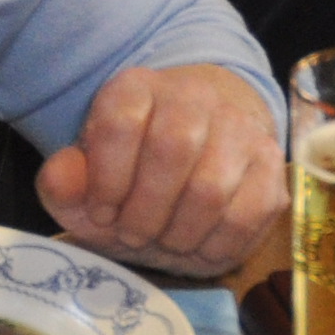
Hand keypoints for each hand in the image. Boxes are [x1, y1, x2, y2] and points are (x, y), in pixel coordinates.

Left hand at [35, 64, 286, 278]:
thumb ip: (63, 182)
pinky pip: (248, 214)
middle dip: (145, 211)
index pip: (120, 122)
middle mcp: (194, 96)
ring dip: (180, 232)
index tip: (101, 212)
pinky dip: (217, 244)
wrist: (203, 148)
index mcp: (138, 88)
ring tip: (165, 241)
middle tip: (132, 235)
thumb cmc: (135, 172)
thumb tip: (62, 179)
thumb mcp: (87, 177)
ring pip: (211, 187)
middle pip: (172, 150)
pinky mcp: (271, 163)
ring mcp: (239, 127)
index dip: (106, 179)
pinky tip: (198, 246)